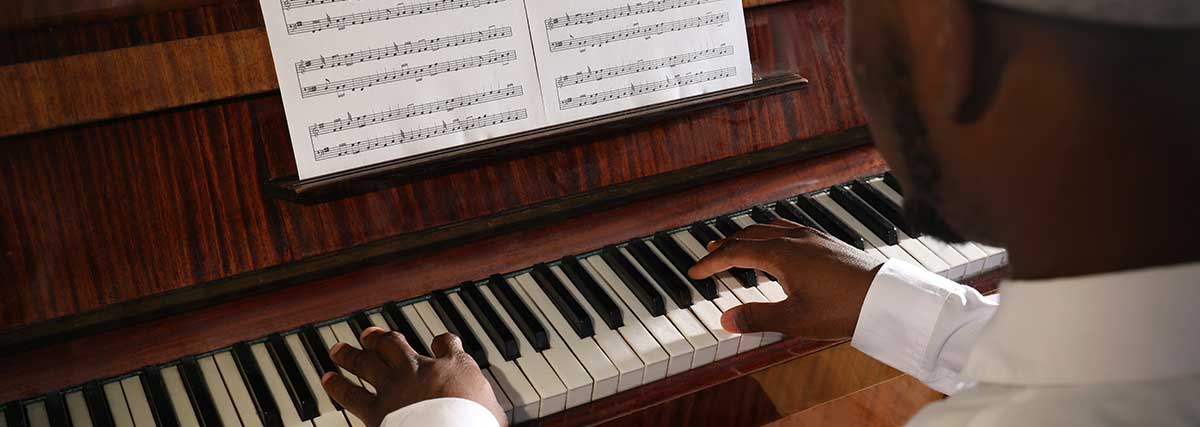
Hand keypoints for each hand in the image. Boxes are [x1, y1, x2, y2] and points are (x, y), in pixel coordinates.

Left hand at [321, 327, 506, 426]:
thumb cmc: (476, 424)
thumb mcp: (494, 410)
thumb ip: (488, 405)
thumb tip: (502, 417)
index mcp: (454, 366)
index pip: (447, 343)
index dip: (442, 342)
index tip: (440, 343)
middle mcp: (420, 369)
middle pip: (395, 344)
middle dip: (380, 338)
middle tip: (368, 334)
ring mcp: (395, 387)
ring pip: (366, 362)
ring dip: (350, 354)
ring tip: (338, 349)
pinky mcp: (376, 410)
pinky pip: (350, 393)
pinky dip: (337, 384)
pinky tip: (328, 378)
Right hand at [688, 219, 885, 339]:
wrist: (885, 298)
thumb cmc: (842, 309)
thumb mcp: (794, 320)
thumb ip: (756, 318)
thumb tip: (725, 320)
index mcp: (781, 254)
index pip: (735, 252)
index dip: (711, 262)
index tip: (694, 272)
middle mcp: (794, 239)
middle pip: (749, 235)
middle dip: (725, 245)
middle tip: (709, 256)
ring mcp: (812, 237)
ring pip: (769, 228)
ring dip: (748, 237)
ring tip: (738, 247)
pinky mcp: (827, 242)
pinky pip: (788, 229)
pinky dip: (770, 234)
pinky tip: (777, 245)